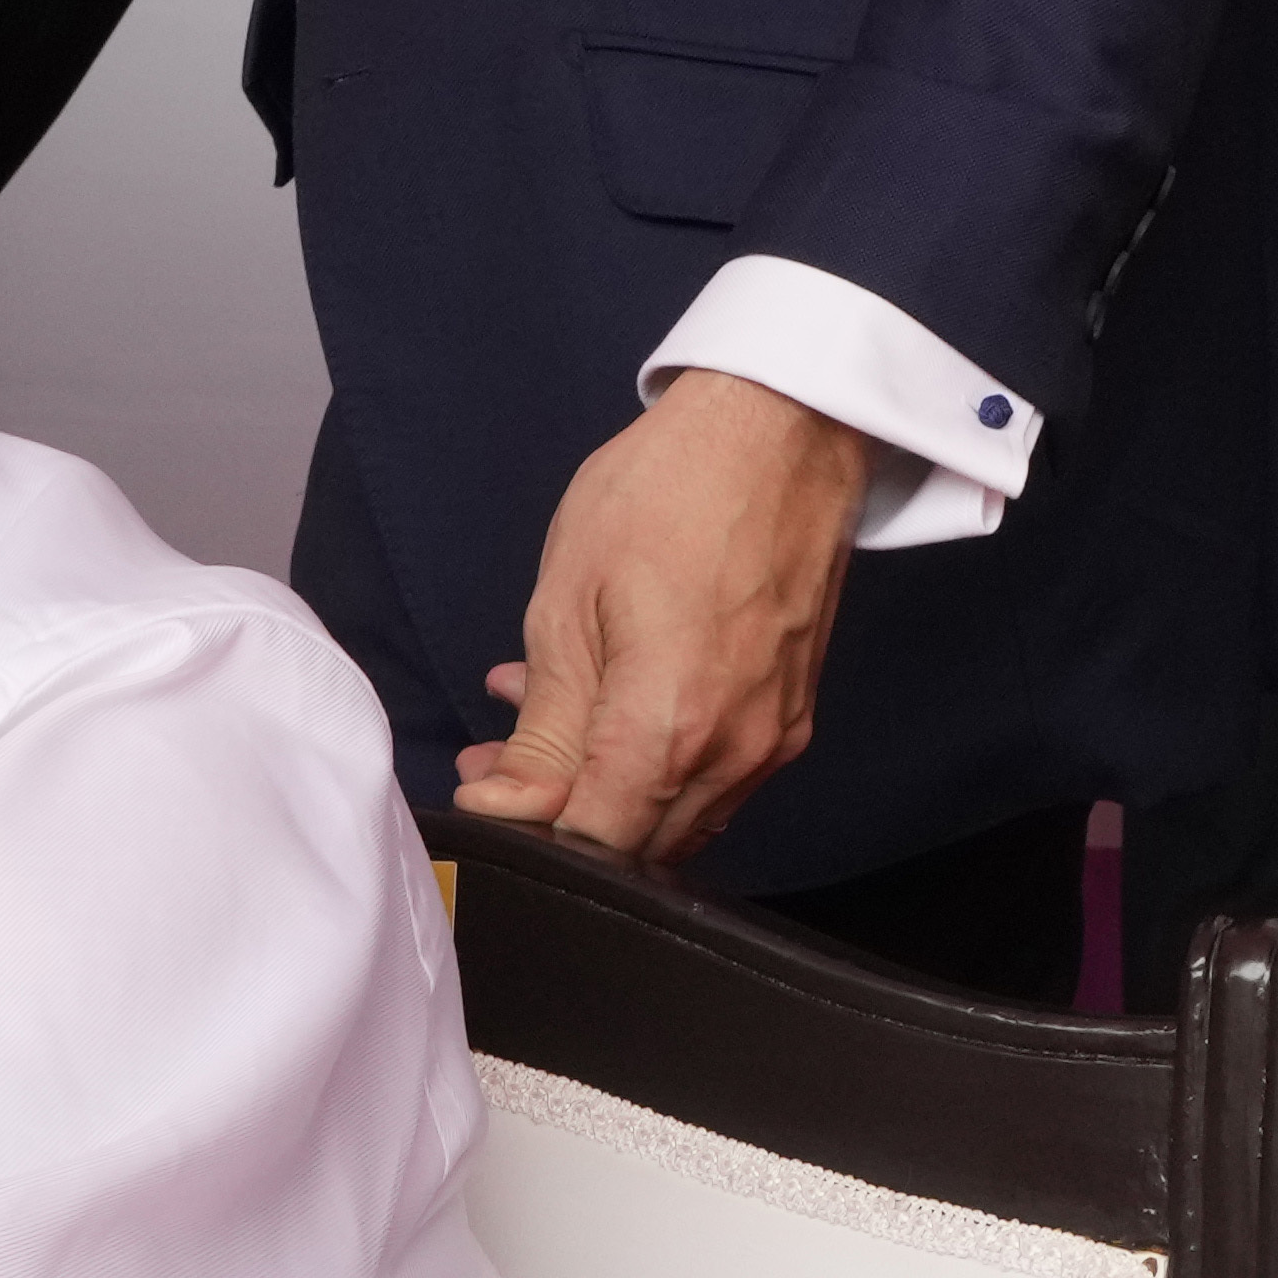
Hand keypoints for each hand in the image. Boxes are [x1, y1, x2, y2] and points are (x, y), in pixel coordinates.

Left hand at [454, 366, 873, 869]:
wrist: (783, 430)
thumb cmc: (670, 493)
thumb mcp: (567, 608)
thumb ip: (543, 730)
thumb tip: (508, 807)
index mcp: (671, 729)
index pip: (592, 847)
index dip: (527, 833)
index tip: (485, 785)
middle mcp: (736, 753)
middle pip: (637, 842)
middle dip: (561, 811)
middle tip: (499, 750)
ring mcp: (774, 738)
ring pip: (678, 816)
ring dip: (608, 784)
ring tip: (547, 710)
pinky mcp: (792, 714)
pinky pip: (718, 775)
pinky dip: (658, 759)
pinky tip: (616, 699)